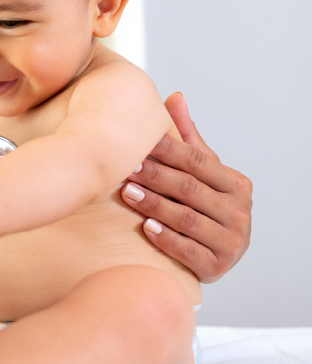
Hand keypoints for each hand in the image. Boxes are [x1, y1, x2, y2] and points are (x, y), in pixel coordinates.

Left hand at [120, 93, 251, 282]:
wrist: (216, 254)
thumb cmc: (204, 205)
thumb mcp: (201, 172)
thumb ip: (188, 138)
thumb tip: (175, 97)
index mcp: (236, 184)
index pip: (198, 162)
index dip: (167, 151)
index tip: (138, 142)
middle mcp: (239, 213)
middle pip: (190, 189)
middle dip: (156, 176)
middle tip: (125, 167)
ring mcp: (231, 242)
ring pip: (188, 219)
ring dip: (156, 205)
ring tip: (128, 193)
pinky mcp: (217, 267)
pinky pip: (188, 251)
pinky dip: (167, 239)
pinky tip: (146, 228)